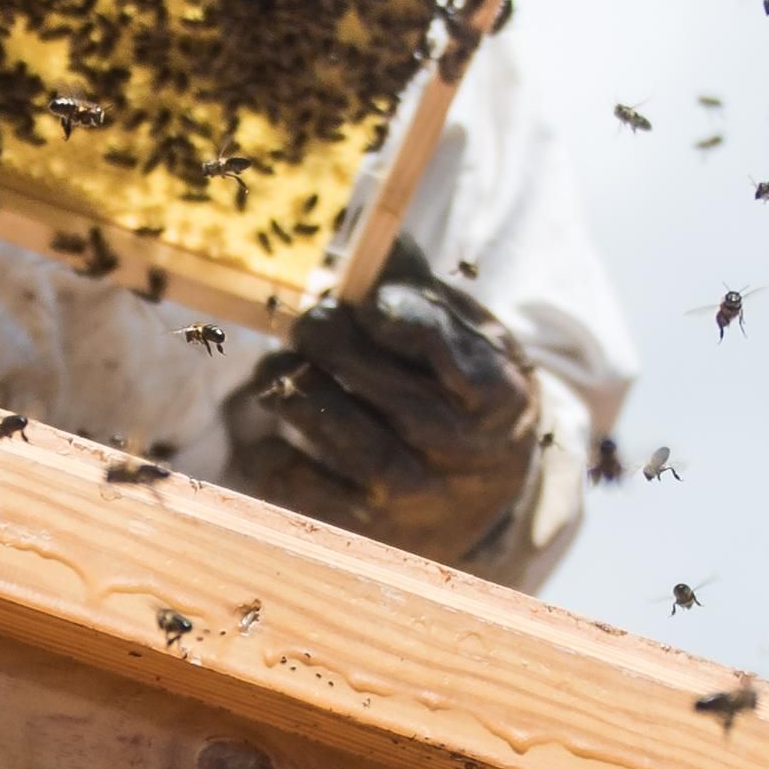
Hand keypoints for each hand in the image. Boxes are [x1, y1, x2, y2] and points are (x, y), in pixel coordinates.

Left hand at [223, 240, 542, 564]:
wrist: (484, 501)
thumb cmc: (470, 397)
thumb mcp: (475, 341)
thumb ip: (424, 295)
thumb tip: (369, 241)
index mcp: (496, 393)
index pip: (432, 339)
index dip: (387, 308)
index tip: (367, 300)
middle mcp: (456, 448)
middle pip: (369, 375)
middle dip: (324, 332)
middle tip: (311, 321)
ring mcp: (410, 492)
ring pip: (326, 422)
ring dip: (288, 379)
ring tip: (286, 363)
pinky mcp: (363, 526)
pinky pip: (294, 479)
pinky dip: (272, 446)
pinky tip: (287, 419)